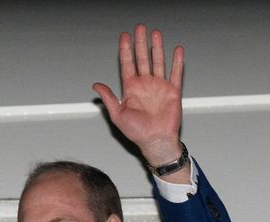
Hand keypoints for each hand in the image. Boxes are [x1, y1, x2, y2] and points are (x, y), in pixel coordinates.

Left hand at [92, 24, 184, 168]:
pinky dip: (177, 62)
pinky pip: (176, 73)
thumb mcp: (117, 115)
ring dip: (157, 47)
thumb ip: (109, 98)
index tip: (124, 37)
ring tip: (155, 34)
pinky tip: (177, 50)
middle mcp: (145, 85)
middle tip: (139, 28)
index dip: (125, 50)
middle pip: (142, 59)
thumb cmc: (137, 133)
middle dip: (140, 43)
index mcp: (131, 90)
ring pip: (158, 62)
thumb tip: (96, 85)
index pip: (127, 65)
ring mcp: (159, 87)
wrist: (156, 141)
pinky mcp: (172, 91)